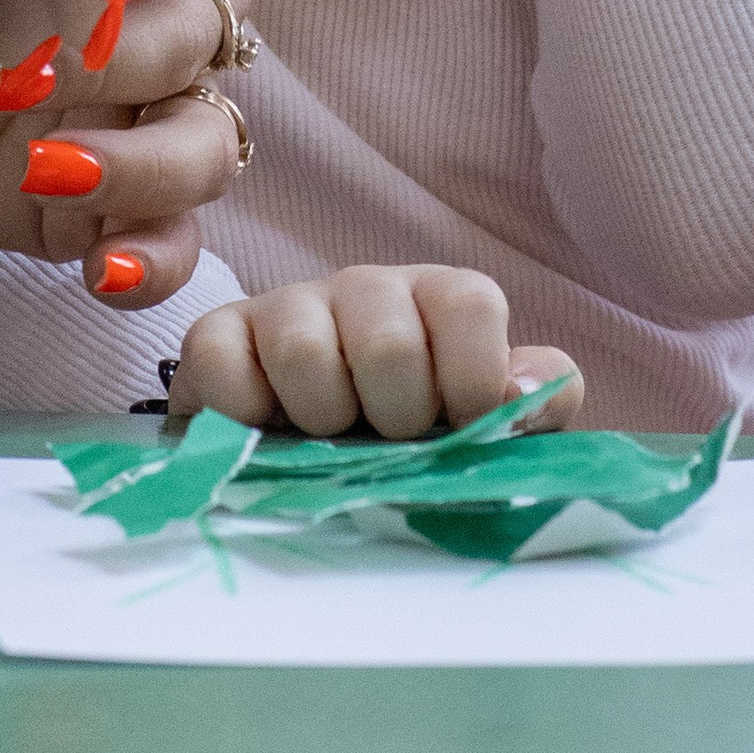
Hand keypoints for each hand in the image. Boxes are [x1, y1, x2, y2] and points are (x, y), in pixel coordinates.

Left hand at [0, 0, 250, 299]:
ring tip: (47, 167)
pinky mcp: (106, 197)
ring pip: (209, 142)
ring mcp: (141, 104)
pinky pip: (174, 239)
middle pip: (203, 28)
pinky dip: (153, 258)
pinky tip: (101, 267)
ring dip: (141, 161)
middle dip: (118, 50)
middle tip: (20, 65)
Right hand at [166, 264, 582, 439]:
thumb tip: (526, 390)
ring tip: (327, 440)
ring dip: (320, 419)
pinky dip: (245, 410)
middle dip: (393, 416)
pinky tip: (265, 431)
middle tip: (386, 440)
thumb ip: (535, 405)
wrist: (305, 463)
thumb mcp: (485, 429)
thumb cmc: (410, 442)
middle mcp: (366, 289)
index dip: (472, 379)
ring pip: (303, 347)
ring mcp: (289, 306)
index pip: (471, 301)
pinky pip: (221, 359)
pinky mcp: (218, 335)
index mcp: (437, 302)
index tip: (460, 430)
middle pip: (388, 338)